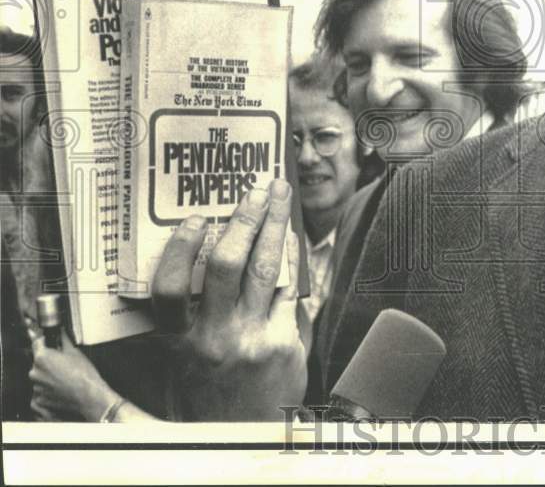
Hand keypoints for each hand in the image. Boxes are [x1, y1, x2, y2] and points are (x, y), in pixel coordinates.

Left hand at [28, 330, 116, 421]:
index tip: (50, 342)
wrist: (88, 395)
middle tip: (63, 362)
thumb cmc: (83, 374)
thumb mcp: (75, 352)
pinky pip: (42, 389)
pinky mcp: (40, 399)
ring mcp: (36, 387)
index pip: (37, 343)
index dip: (45, 341)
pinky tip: (62, 386)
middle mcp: (35, 372)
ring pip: (40, 376)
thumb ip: (63, 340)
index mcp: (42, 357)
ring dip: (48, 374)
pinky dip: (49, 387)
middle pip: (38, 361)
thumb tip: (61, 333)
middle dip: (48, 360)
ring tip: (64, 375)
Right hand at [152, 178, 305, 420]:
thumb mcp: (174, 370)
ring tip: (279, 196)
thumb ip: (174, 328)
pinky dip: (291, 258)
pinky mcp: (285, 343)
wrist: (247, 441)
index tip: (194, 219)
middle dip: (243, 219)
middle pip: (225, 264)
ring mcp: (253, 339)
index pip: (168, 289)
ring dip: (274, 225)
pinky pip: (289, 289)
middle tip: (255, 190)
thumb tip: (177, 270)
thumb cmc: (208, 401)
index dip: (179, 249)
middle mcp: (214, 338)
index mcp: (180, 343)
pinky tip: (290, 238)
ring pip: (265, 269)